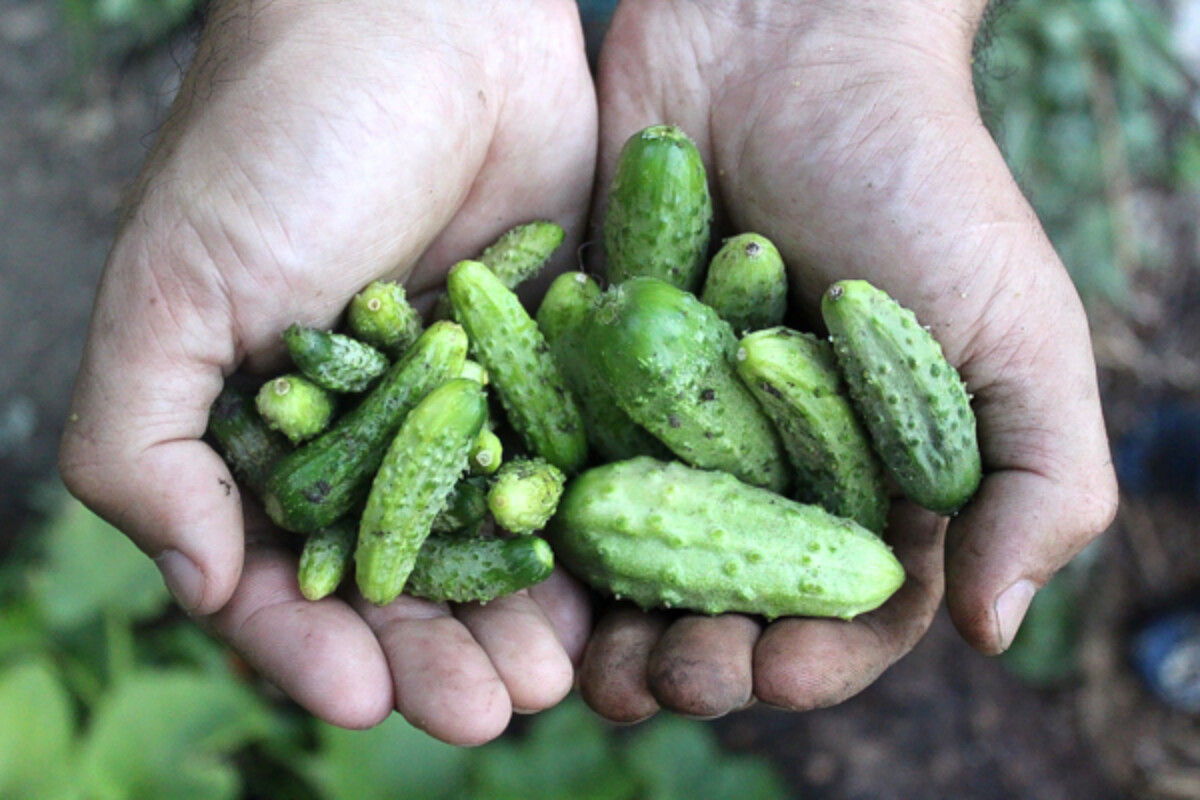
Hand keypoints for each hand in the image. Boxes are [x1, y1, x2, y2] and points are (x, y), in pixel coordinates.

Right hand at [58, 0, 596, 744]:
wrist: (425, 23)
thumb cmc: (280, 144)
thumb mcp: (175, 291)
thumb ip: (145, 445)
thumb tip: (195, 589)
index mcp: (273, 432)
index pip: (287, 573)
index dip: (314, 646)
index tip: (357, 698)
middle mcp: (375, 431)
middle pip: (406, 578)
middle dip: (436, 653)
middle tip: (482, 714)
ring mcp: (475, 404)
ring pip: (498, 541)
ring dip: (517, 620)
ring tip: (546, 682)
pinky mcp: (560, 365)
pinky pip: (574, 467)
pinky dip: (586, 536)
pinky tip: (607, 593)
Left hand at [578, 0, 1118, 720]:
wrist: (784, 41)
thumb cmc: (919, 177)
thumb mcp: (1015, 328)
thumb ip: (1038, 479)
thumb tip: (997, 631)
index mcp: (877, 473)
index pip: (848, 607)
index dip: (815, 658)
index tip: (772, 673)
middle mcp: (774, 461)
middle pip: (732, 597)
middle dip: (702, 657)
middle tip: (661, 681)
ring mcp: (679, 420)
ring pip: (640, 552)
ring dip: (612, 618)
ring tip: (581, 662)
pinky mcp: (599, 368)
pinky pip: (566, 459)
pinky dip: (546, 517)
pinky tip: (520, 558)